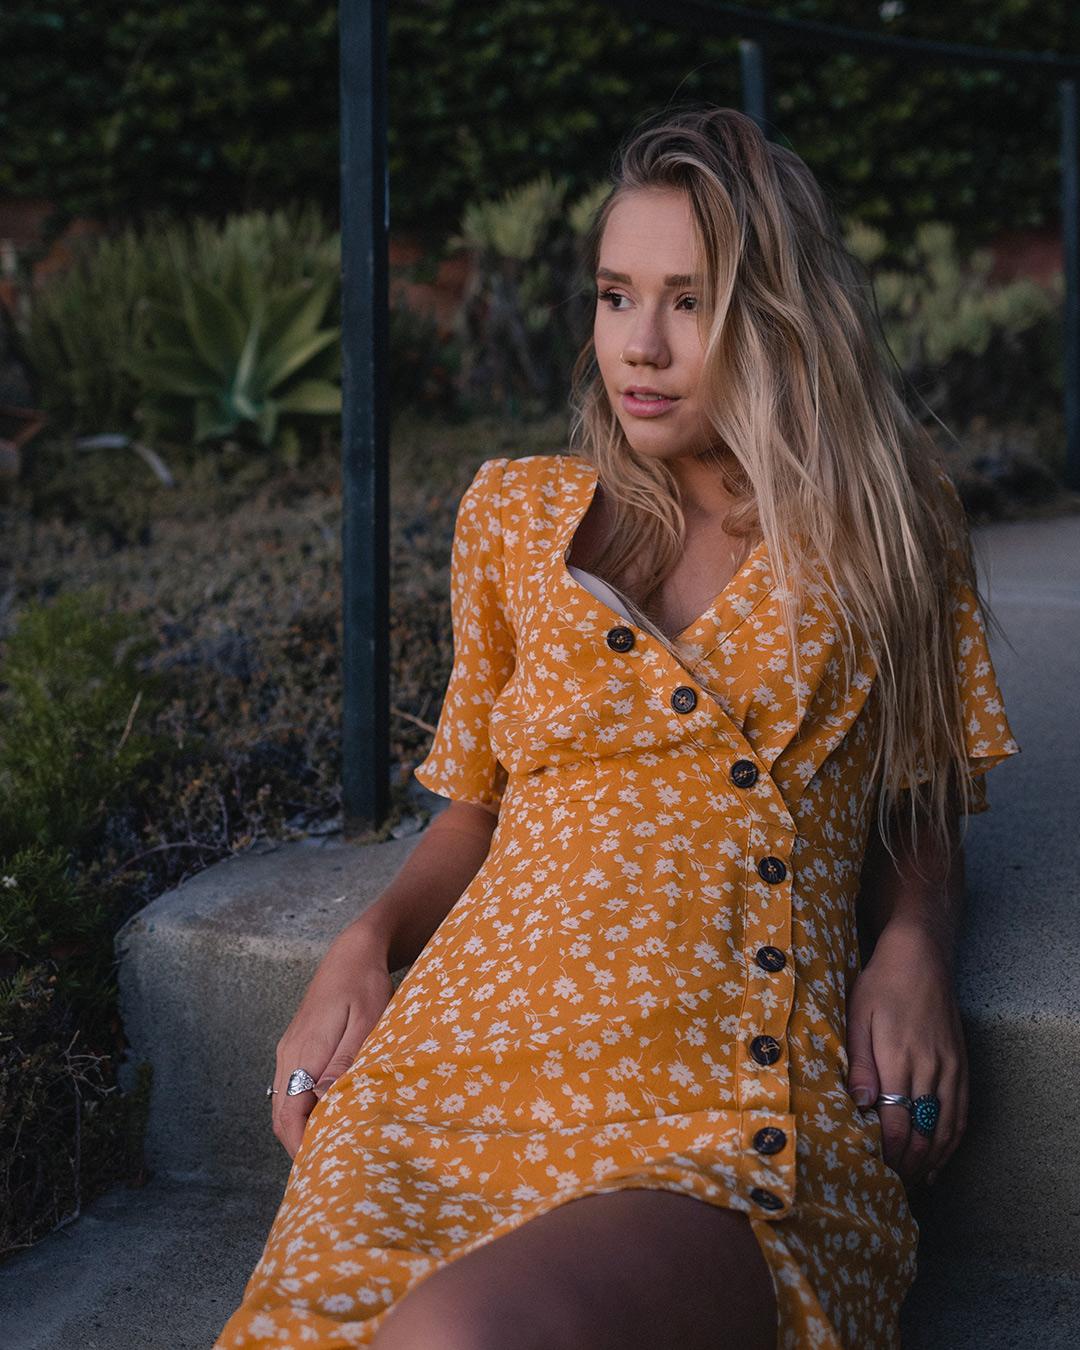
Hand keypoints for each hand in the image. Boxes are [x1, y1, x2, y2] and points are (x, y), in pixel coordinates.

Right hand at [271, 924, 395, 1159]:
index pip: (289, 1115)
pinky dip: (303, 1110)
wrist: (352, 951)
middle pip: (282, 1115)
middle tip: (326, 1171)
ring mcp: (289, 1050)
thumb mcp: (366, 1021)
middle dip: (299, 1145)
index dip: (300, 1147)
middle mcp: (288, 1055)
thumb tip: (326, 1101)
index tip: (319, 1171)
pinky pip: (291, 1088)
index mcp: (302, 1053)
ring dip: (300, 1128)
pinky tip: (326, 1116)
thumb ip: (347, 1061)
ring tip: (328, 1149)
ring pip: (284, 1103)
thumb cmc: (365, 985)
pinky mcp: (297, 1046)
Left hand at [845, 924, 968, 1188]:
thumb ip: (859, 1063)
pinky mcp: (961, 1064)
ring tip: (914, 1180)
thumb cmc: (880, 985)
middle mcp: (930, 1068)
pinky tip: (940, 1156)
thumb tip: (858, 1105)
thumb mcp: (858, 1016)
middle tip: (891, 1183)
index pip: (898, 1122)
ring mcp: (950, 1068)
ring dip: (932, 1158)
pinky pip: (961, 1112)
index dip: (889, 1152)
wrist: (920, 958)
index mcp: (899, 1058)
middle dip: (909, 1164)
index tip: (875, 1169)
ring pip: (946, 1128)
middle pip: (924, 1132)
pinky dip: (952, 1140)